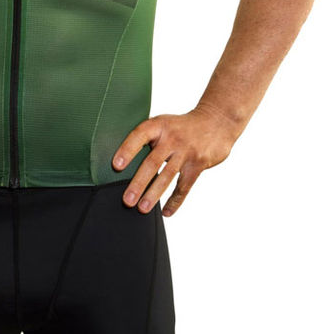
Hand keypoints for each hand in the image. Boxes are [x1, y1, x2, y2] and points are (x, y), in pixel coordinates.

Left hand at [111, 106, 240, 216]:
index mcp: (158, 125)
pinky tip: (166, 212)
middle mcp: (172, 138)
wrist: (216, 121)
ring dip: (154, 194)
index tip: (116, 166)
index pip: (139, 136)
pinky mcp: (198, 164)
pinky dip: (175, 201)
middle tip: (127, 200)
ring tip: (142, 208)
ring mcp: (186, 151)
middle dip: (139, 183)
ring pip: (167, 176)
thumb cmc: (181, 126)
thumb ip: (147, 138)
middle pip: (152, 162)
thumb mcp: (163, 123)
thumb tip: (121, 161)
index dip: (127, 150)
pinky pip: (184, 186)